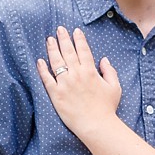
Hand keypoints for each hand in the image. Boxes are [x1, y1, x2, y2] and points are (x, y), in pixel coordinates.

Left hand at [37, 25, 122, 142]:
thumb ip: (110, 71)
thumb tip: (104, 60)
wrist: (96, 125)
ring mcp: (65, 83)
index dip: (79, 39)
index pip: (83, 50)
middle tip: (59, 29)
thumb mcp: (114, 87)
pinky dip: (42, 69)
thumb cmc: (107, 108)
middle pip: (68, 52)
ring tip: (49, 39)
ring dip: (52, 49)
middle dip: (64, 38)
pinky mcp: (56, 94)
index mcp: (90, 71)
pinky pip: (47, 79)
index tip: (75, 31)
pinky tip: (39, 61)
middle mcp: (76, 74)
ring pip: (56, 62)